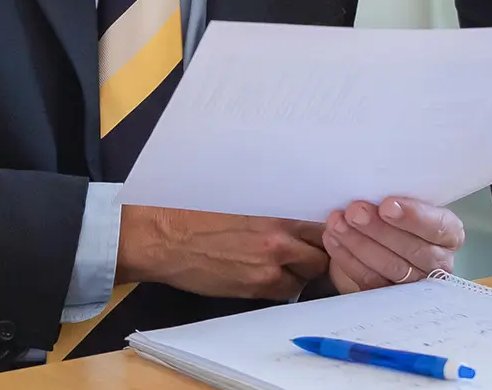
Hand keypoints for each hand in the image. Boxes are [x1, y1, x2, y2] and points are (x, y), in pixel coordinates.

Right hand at [116, 205, 327, 300]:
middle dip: (319, 253)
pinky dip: (283, 285)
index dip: (326, 231)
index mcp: (277, 215)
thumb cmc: (198, 212)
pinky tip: (272, 275)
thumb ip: (273, 210)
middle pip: (322, 254)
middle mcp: (279, 242)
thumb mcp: (243, 200)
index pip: (322, 226)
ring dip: (303, 271)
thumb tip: (295, 215)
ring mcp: (268, 269)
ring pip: (306, 276)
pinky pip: (284, 292)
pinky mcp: (254, 288)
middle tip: (310, 250)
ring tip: (290, 264)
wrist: (165, 237)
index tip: (323, 232)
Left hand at [325, 197, 464, 293]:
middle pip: (412, 250)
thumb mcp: (405, 203)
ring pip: (389, 266)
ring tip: (338, 223)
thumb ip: (397, 200)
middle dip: (380, 230)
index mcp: (450, 235)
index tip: (387, 205)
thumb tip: (374, 185)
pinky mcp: (388, 296)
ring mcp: (415, 284)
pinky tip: (333, 239)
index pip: (438, 228)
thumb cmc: (397, 216)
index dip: (413, 217)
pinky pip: (368, 279)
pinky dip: (347, 258)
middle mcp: (438, 262)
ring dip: (359, 243)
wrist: (382, 238)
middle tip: (355, 212)